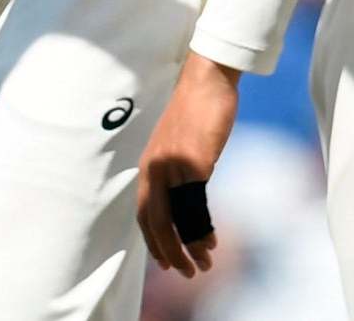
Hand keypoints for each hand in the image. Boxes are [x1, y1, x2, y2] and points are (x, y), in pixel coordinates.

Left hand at [137, 53, 238, 277]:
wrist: (206, 80)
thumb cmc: (195, 110)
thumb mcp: (177, 143)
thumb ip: (175, 168)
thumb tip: (186, 198)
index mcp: (149, 164)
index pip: (143, 212)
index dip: (152, 240)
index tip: (163, 260)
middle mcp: (156, 168)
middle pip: (156, 222)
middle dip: (169, 252)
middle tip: (184, 272)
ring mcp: (174, 166)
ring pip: (177, 219)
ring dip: (189, 247)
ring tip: (202, 264)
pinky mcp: (195, 163)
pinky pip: (196, 205)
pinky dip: (202, 228)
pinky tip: (210, 240)